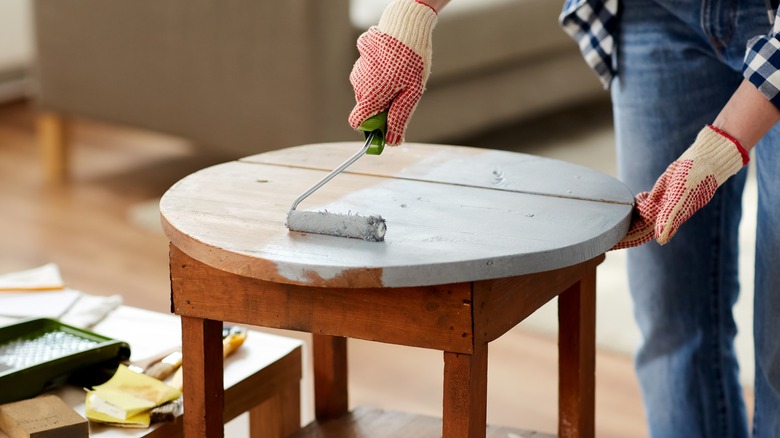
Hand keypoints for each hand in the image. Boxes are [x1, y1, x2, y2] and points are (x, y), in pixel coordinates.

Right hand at [348, 0, 437, 145]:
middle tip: (403, 96)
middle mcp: (359, 84)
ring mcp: (358, 69)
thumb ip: (399, 119)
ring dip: (383, 89)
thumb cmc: (411, 60)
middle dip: (382, 107)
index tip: (385, 126)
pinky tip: (396, 63)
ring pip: (369, 89)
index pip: (358, 122)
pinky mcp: (362, 57)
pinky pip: (370, 73)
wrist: (405, 25)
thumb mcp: (411, 94)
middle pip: (367, 106)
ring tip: (402, 75)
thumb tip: (392, 141)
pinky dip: (381, 73)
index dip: (371, 129)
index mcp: (369, 96)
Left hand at [613, 125, 748, 248]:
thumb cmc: (696, 177)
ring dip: (627, 219)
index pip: (642, 234)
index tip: (610, 244)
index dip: (627, 240)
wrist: (705, 160)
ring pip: (640, 216)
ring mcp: (663, 205)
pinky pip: (646, 204)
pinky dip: (637, 204)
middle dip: (622, 232)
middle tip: (601, 235)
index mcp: (668, 220)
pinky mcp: (662, 194)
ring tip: (611, 220)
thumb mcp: (682, 195)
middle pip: (638, 228)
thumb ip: (671, 217)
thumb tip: (660, 240)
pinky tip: (635, 202)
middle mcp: (665, 215)